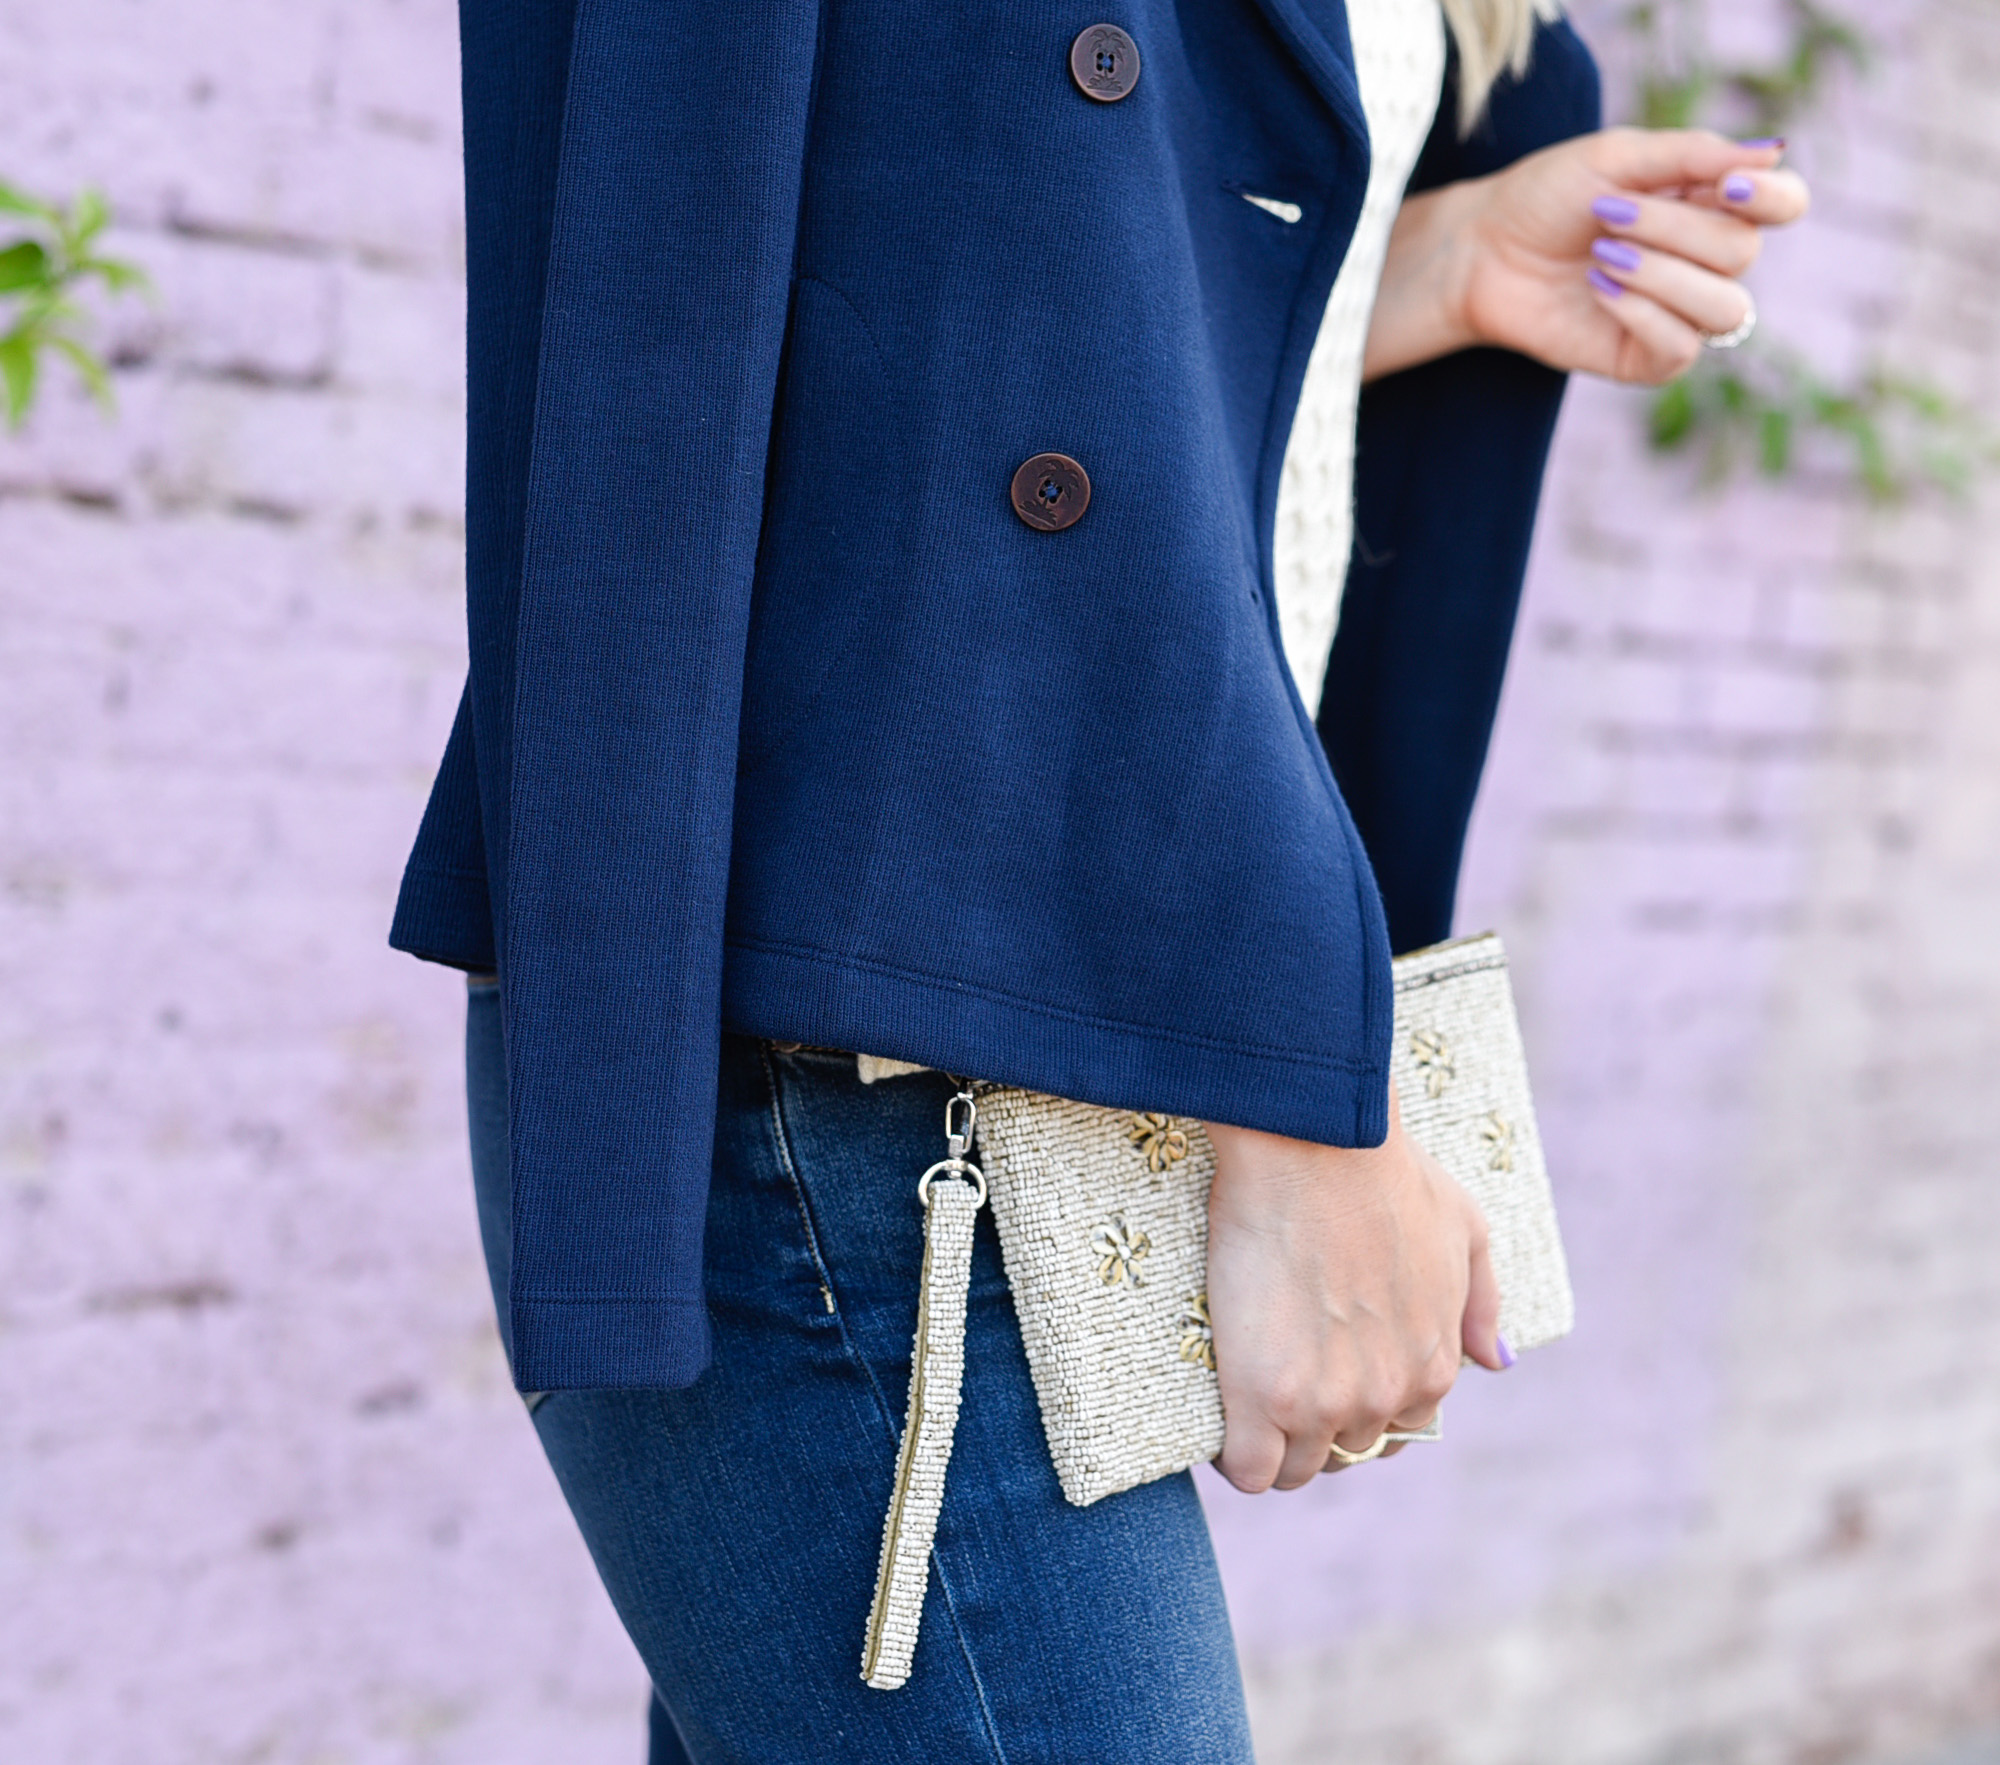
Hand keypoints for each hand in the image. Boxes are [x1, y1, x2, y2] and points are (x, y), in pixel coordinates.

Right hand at [1204, 1088, 1505, 1493]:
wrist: (1316, 1147)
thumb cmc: (1387, 1172)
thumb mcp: (1464, 1227)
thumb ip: (1481, 1302)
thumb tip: (1496, 1362)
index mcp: (1433, 1366)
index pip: (1400, 1431)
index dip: (1360, 1408)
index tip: (1326, 1380)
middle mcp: (1386, 1397)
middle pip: (1345, 1454)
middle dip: (1316, 1428)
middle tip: (1279, 1384)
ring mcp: (1325, 1402)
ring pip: (1295, 1471)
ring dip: (1273, 1447)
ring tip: (1245, 1406)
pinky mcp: (1263, 1396)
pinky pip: (1250, 1469)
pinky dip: (1234, 1457)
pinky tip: (1222, 1422)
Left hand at [1365, 127, 1810, 384]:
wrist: (1482, 251)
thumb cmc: (1546, 197)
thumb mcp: (1616, 157)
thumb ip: (1694, 154)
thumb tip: (1777, 151)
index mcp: (1710, 203)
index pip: (1784, 205)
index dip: (1771, 197)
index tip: (1726, 184)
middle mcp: (1706, 260)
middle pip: (1744, 252)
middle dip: (1674, 229)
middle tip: (1608, 215)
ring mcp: (1679, 312)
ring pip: (1726, 307)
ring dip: (1662, 275)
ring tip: (1600, 256)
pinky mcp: (1645, 358)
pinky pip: (1682, 349)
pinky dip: (1643, 314)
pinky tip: (1599, 291)